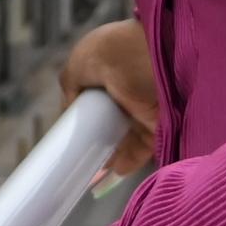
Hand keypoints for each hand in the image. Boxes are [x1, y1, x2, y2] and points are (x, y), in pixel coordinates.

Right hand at [59, 18, 159, 183]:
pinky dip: (129, 162)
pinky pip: (142, 147)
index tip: (73, 134)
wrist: (149, 55)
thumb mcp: (79, 63)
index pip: (96, 97)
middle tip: (82, 157)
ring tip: (94, 170)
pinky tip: (114, 172)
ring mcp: (143, 107)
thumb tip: (68, 113)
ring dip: (111, 154)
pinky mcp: (157, 124)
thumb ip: (70, 87)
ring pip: (126, 137)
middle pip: (111, 120)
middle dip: (98, 139)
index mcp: (109, 69)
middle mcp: (127, 89)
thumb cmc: (111, 53)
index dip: (85, 115)